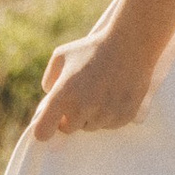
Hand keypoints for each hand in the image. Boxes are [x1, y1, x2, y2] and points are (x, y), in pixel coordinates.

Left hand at [30, 23, 154, 142]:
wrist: (131, 44)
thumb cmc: (93, 48)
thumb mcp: (61, 56)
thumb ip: (50, 80)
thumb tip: (49, 101)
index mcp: (63, 94)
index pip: (43, 131)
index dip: (45, 128)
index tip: (50, 122)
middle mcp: (83, 108)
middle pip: (69, 128)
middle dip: (71, 116)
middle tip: (80, 96)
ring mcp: (105, 114)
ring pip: (91, 126)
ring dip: (91, 115)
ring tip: (100, 91)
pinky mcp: (124, 116)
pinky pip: (110, 124)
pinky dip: (109, 114)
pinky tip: (114, 94)